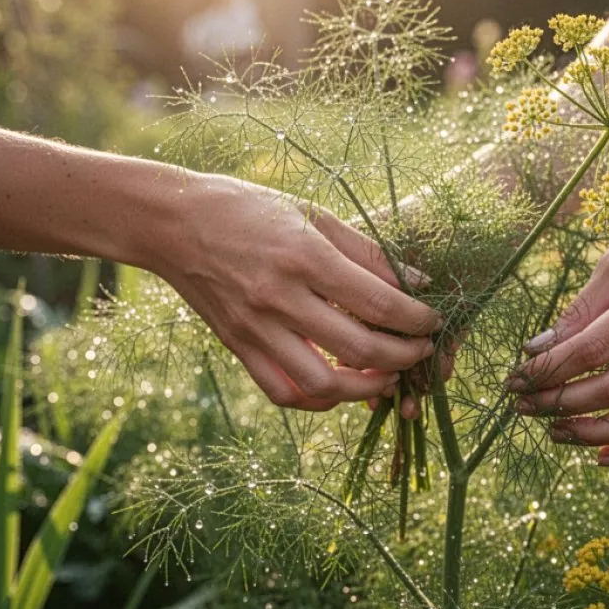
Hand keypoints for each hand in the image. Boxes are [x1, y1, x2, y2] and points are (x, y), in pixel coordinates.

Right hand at [155, 174, 442, 410]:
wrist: (173, 222)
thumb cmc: (248, 208)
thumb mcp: (312, 213)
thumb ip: (366, 251)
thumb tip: (417, 282)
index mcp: (304, 256)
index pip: (377, 302)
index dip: (416, 320)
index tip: (434, 322)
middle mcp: (279, 297)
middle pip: (358, 349)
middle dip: (403, 357)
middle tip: (421, 351)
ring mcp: (255, 328)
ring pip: (322, 385)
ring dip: (365, 389)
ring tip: (387, 375)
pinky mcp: (238, 347)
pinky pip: (283, 392)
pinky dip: (318, 400)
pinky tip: (340, 386)